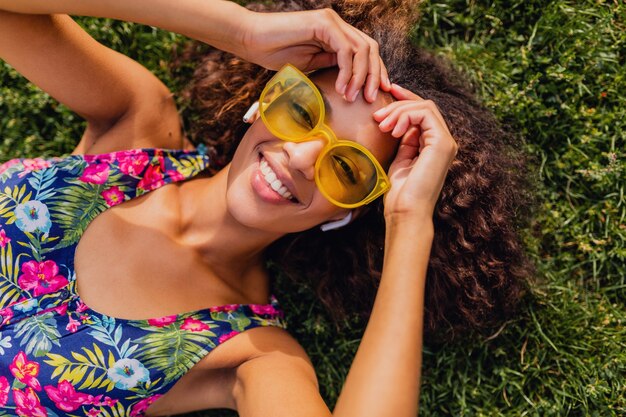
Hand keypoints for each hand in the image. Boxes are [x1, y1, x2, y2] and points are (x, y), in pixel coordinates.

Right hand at [239, 8, 390, 102]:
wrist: (252, 40)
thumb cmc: (275, 53)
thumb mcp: (311, 65)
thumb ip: (331, 68)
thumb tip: (352, 84)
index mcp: (337, 34)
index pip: (366, 51)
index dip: (376, 72)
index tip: (378, 93)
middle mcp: (337, 25)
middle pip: (370, 49)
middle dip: (374, 75)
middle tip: (372, 99)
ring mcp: (331, 22)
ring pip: (361, 49)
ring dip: (361, 76)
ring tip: (354, 98)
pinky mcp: (323, 23)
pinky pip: (345, 49)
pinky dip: (347, 71)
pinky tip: (342, 88)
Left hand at [373, 84, 457, 219]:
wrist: (405, 211)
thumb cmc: (399, 193)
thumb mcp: (399, 159)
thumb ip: (403, 140)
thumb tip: (395, 122)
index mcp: (434, 145)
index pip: (422, 112)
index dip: (405, 99)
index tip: (387, 92)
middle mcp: (443, 141)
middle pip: (423, 106)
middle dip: (398, 105)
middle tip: (377, 117)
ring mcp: (445, 142)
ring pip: (424, 107)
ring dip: (399, 111)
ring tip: (382, 125)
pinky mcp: (442, 143)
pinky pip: (425, 114)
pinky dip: (406, 116)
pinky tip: (393, 130)